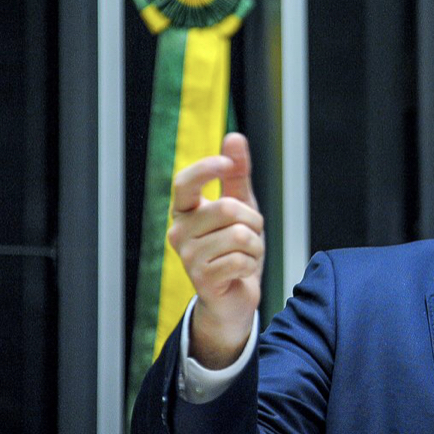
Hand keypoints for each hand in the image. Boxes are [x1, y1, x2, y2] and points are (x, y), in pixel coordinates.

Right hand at [168, 133, 264, 368]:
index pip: (184, 183)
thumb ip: (237, 173)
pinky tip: (241, 272)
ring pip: (239, 235)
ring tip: (246, 255)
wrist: (234, 296)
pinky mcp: (202, 280)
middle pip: (227, 208)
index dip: (206, 168)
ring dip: (255, 246)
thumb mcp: (241, 206)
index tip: (227, 164)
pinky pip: (240, 260)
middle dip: (252, 220)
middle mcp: (179, 232)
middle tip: (251, 235)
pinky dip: (251, 264)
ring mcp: (188, 258)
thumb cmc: (235, 248)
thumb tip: (234, 137)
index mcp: (185, 211)